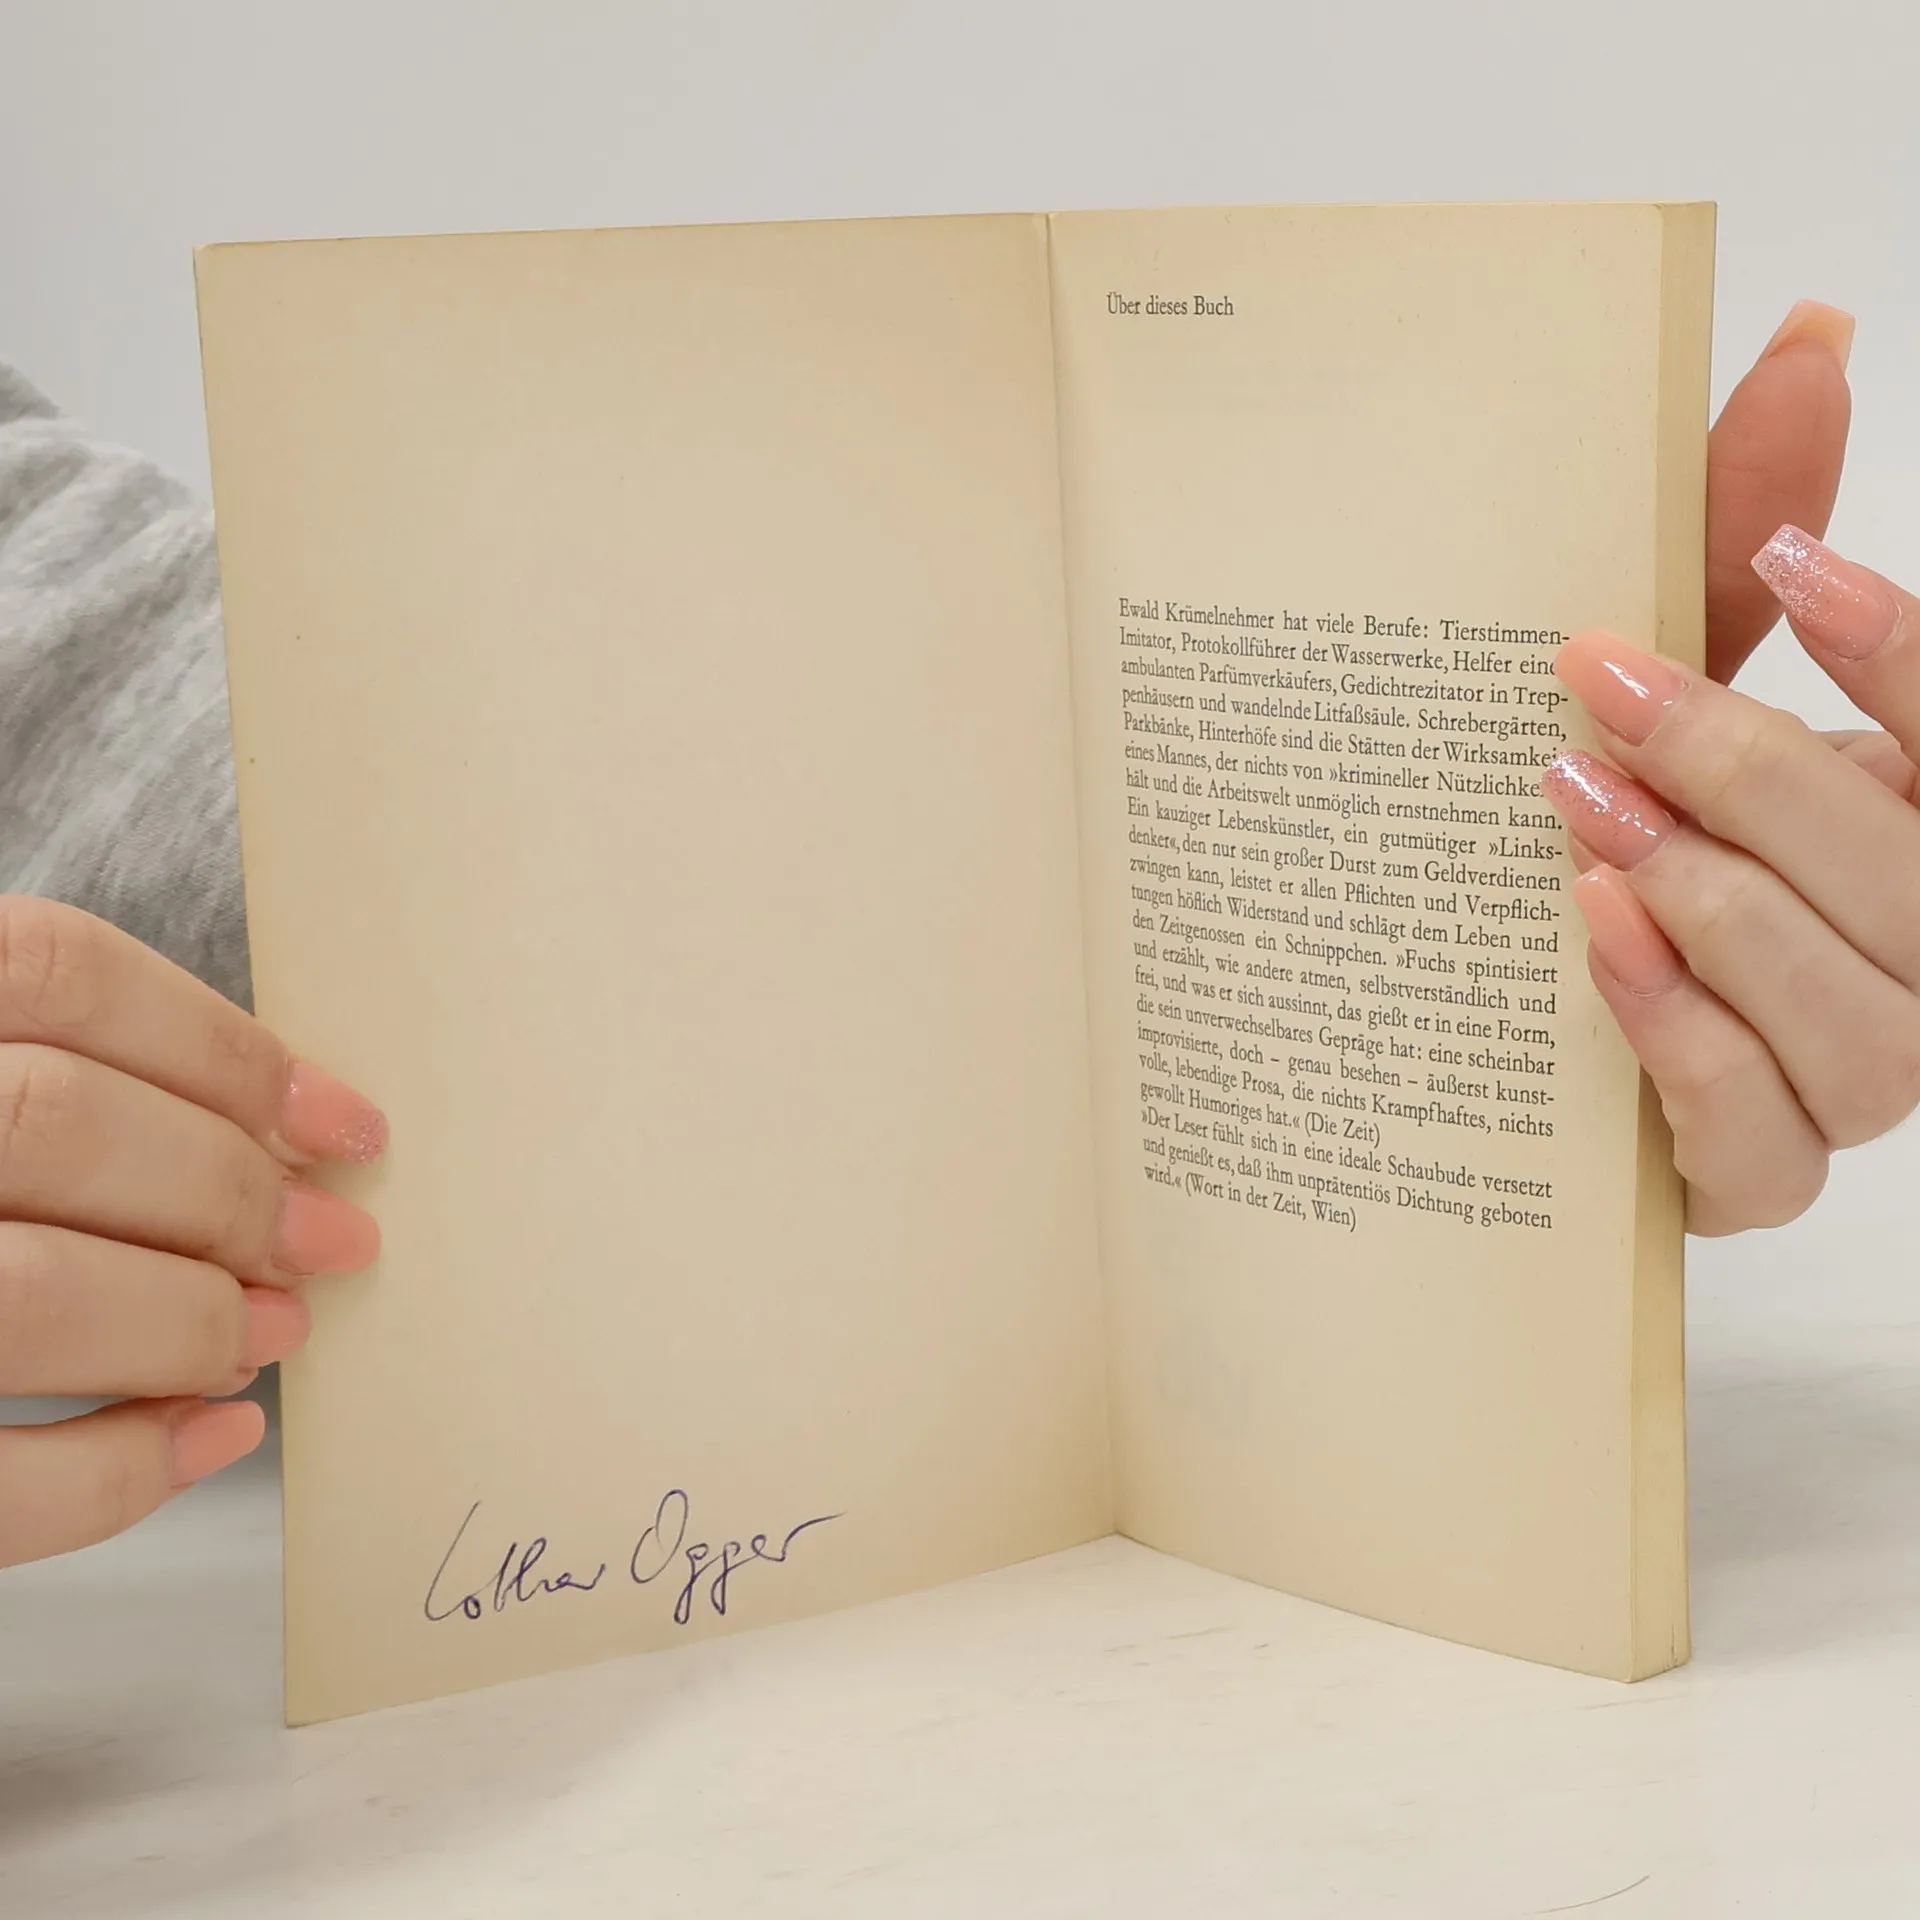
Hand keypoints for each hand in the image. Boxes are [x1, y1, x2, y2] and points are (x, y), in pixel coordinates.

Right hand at [0, 897, 384, 1563]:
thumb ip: (86, 1084)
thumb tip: (291, 1142)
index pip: (59, 972)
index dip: (224, 1049)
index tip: (345, 1125)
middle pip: (61, 1125)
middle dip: (231, 1194)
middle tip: (330, 1243)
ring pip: (34, 1293)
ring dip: (191, 1321)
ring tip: (274, 1330)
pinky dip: (123, 1473)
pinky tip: (214, 1437)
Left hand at [1541, 300, 1919, 1233]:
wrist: (1507, 1019)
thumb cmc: (1615, 830)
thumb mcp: (1662, 682)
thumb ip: (1733, 536)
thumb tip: (1808, 336)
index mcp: (1914, 830)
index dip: (1909, 660)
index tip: (1793, 566)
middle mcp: (1918, 960)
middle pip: (1908, 882)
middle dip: (1756, 776)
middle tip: (1607, 694)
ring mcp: (1848, 1084)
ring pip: (1858, 1022)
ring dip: (1715, 909)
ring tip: (1583, 819)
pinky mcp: (1751, 1177)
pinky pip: (1758, 1137)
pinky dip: (1678, 1038)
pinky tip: (1595, 942)